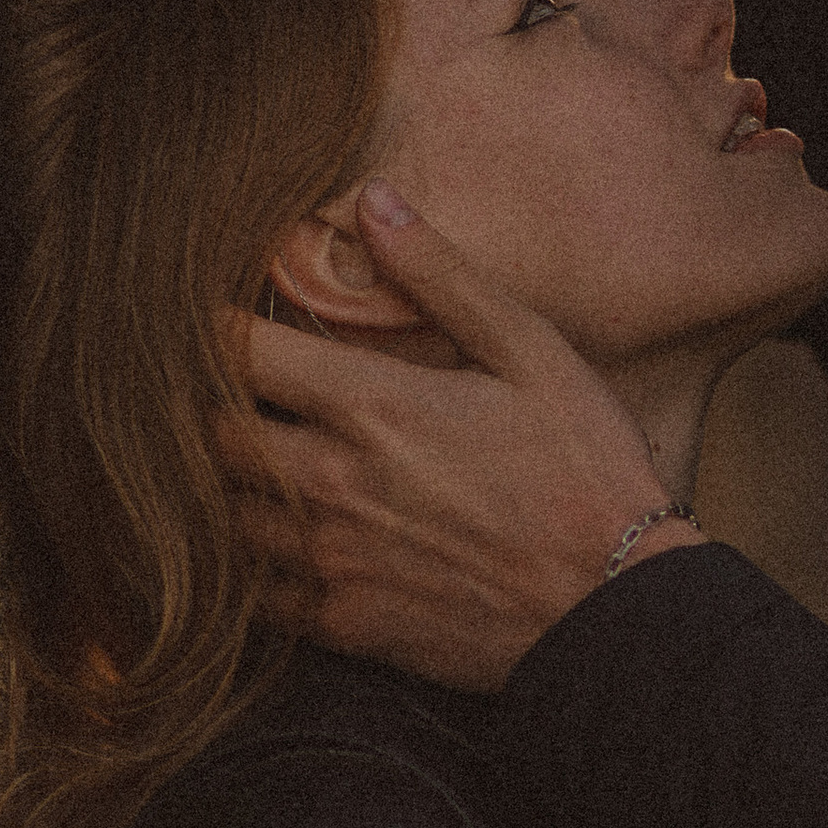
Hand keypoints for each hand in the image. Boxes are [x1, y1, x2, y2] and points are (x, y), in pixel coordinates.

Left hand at [220, 187, 691, 685]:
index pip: (239, 350)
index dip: (213, 329)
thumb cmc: (587, 471)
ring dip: (229, 489)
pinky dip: (255, 568)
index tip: (218, 323)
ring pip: (223, 518)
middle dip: (213, 409)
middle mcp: (331, 482)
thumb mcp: (532, 353)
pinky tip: (284, 547)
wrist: (616, 605)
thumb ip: (443, 276)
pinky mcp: (345, 624)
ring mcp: (332, 558)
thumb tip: (371, 203)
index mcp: (371, 404)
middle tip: (234, 398)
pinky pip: (258, 595)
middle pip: (211, 436)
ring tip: (253, 470)